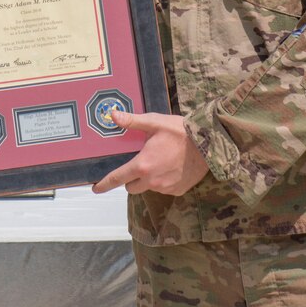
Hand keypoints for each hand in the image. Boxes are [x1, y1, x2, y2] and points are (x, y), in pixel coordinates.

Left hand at [92, 111, 208, 195]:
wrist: (209, 144)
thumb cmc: (179, 131)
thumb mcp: (153, 122)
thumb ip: (131, 122)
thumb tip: (113, 115)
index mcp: (142, 165)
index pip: (117, 178)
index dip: (104, 184)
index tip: (96, 189)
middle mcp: (152, 180)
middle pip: (132, 187)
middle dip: (131, 178)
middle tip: (140, 163)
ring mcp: (165, 187)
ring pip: (149, 187)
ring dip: (149, 179)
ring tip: (160, 161)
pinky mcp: (178, 190)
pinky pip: (164, 189)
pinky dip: (164, 181)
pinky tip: (171, 167)